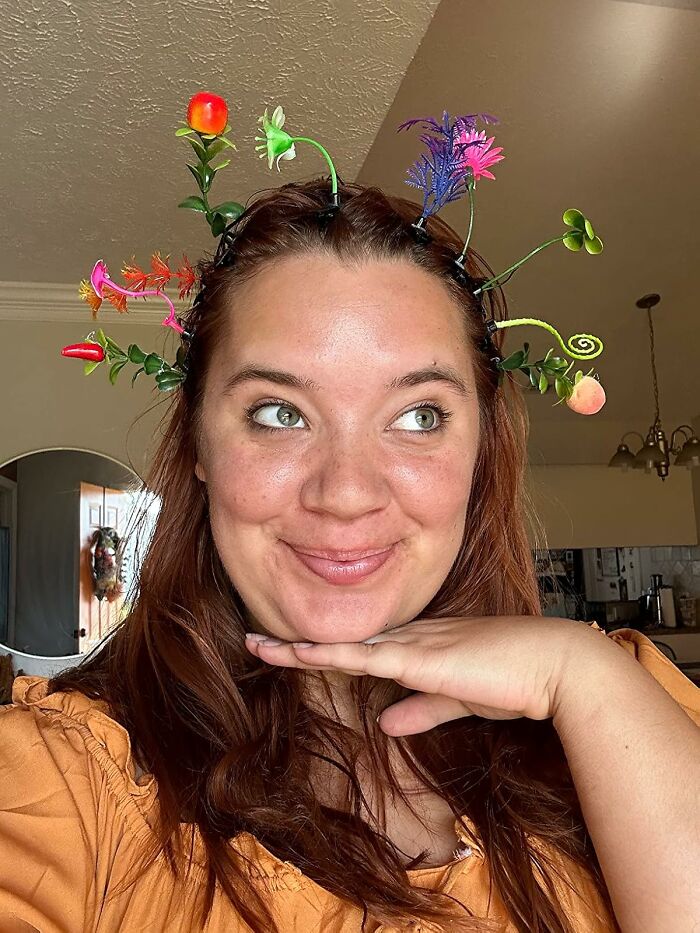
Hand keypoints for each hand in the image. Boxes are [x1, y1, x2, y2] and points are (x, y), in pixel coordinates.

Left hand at [244, 615, 612, 735]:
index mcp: (422, 646)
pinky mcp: (419, 657)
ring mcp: (413, 644)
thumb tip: (387, 723)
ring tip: (258, 644)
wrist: (554, 666)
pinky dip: (327, 653)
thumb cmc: (517, 681)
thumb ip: (422, 710)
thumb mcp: (460, 701)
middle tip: (258, 639)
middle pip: (344, 641)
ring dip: (299, 646)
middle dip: (299, 642)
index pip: (364, 647)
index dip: (329, 648)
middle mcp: (411, 638)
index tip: (299, 650)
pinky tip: (298, 652)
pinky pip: (362, 656)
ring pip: (343, 644)